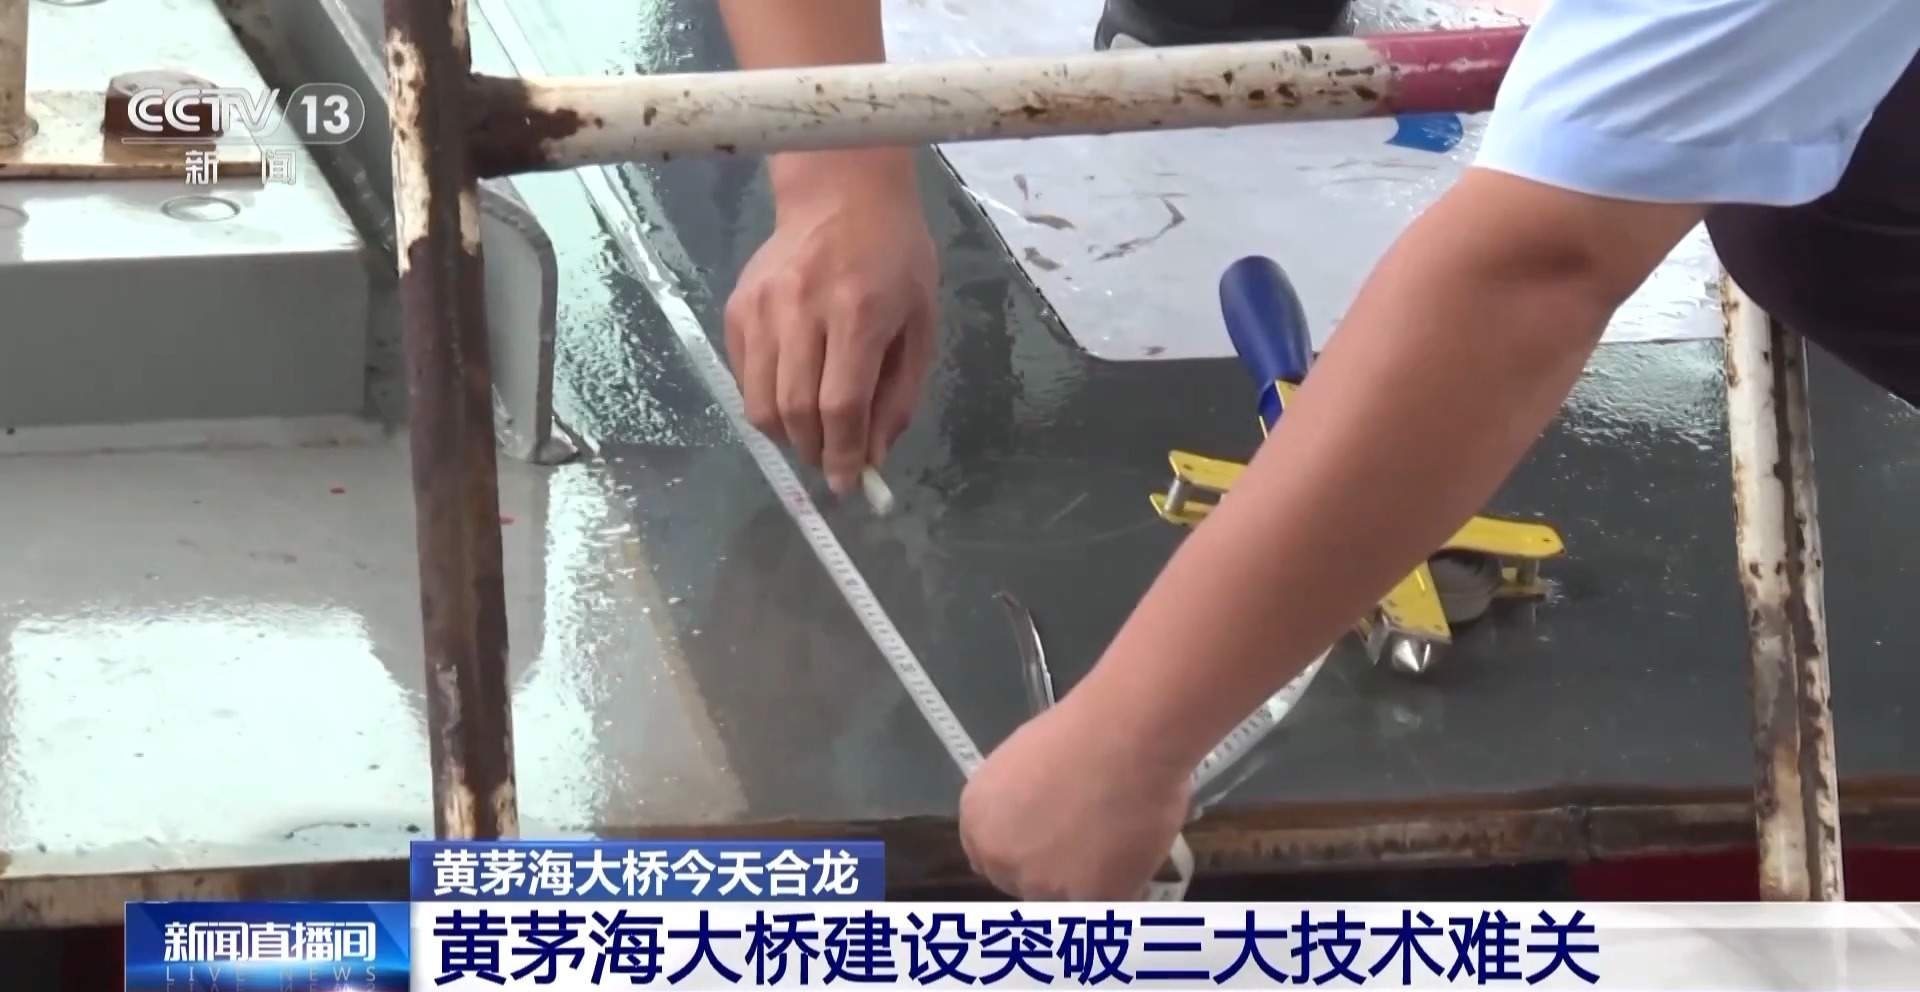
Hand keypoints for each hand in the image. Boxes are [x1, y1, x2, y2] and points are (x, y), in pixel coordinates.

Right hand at [724, 157, 937, 494]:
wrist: (841, 193)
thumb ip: (898, 395)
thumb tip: (870, 457)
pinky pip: (744, 377)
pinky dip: (765, 401)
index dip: (841, 454)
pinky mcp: (737, 307)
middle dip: (813, 451)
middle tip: (829, 462)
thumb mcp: (919, 324)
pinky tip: (791, 394)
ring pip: (759, 401)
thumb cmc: (895, 258)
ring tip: (810, 435)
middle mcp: (802, 309)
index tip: (846, 484)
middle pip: (794, 409)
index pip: (840, 404)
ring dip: (785, 435)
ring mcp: (762, 307)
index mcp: (859, 312)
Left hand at [958, 695, 1192, 899]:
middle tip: (1089, 843)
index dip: (1024, 856)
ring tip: (1119, 837)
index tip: (1049, 848)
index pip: (990, 860)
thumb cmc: (1083, 733)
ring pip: (1066, 899)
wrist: (1126, 733)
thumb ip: (1017, 806)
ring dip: (1090, 880)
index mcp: (977, 821)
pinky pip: (1107, 903)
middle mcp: (999, 858)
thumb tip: (1037, 825)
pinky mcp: (1087, 898)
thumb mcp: (1023, 764)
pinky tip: (1135, 846)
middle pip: (1024, 885)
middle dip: (1054, 873)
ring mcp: (1041, 883)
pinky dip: (1125, 883)